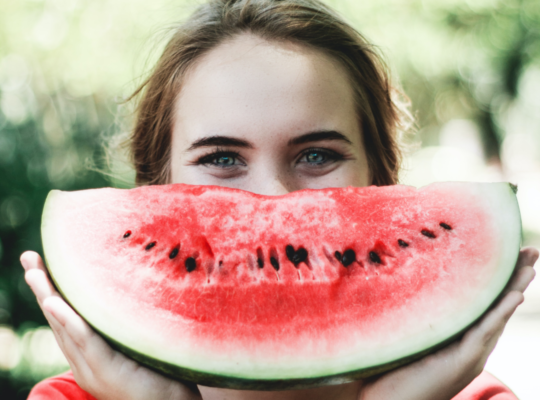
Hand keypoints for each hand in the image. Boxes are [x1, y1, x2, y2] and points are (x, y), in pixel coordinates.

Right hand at [20, 251, 200, 399]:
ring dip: (48, 298)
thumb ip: (122, 322)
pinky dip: (69, 321)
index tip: (40, 262)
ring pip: (65, 328)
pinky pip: (86, 342)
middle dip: (42, 288)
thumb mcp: (133, 341)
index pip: (65, 318)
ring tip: (34, 272)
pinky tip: (54, 303)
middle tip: (29, 257)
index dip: (51, 291)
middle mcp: (84, 360)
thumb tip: (128, 285)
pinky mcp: (106, 371)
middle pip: (58, 319)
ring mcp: (92, 367)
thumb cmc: (158, 371)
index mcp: (88, 353)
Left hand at [358, 247, 537, 399]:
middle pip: (498, 306)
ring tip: (531, 266)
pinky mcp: (463, 362)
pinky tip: (515, 294)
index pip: (485, 303)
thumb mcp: (407, 332)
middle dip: (516, 277)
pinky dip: (500, 312)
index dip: (499, 278)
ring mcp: (470, 355)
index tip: (510, 251)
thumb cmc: (389, 368)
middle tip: (531, 250)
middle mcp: (470, 345)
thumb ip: (415, 312)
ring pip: (498, 316)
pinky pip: (485, 332)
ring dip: (516, 289)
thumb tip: (403, 275)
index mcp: (459, 337)